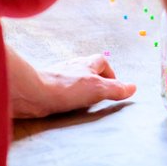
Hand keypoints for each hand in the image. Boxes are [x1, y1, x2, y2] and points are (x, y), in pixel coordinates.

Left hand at [11, 53, 136, 117]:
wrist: (33, 93)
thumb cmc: (67, 88)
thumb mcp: (98, 89)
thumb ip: (116, 89)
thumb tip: (133, 88)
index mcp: (86, 63)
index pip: (102, 62)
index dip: (109, 72)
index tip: (113, 86)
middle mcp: (72, 65)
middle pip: (87, 68)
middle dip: (94, 79)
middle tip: (98, 93)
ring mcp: (58, 75)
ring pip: (72, 77)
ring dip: (79, 86)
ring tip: (82, 100)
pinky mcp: (46, 85)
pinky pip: (60, 87)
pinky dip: (65, 93)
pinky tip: (64, 103)